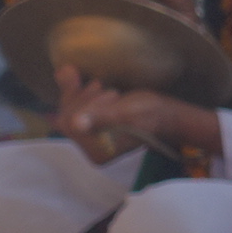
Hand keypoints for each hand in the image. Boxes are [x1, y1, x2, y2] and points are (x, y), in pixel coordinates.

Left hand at [54, 64, 222, 157]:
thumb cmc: (149, 114)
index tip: (99, 87)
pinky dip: (77, 94)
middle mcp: (90, 150)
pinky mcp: (93, 130)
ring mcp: (91, 140)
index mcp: (97, 151)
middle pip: (66, 117)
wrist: (165, 115)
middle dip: (80, 96)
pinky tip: (82, 81)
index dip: (78, 101)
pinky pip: (74, 111)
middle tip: (100, 84)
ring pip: (69, 111)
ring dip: (82, 94)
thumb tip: (76, 123)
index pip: (69, 123)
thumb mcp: (125, 113)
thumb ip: (101, 117)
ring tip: (103, 88)